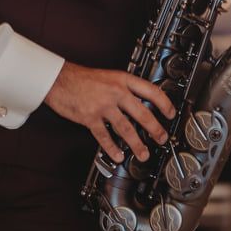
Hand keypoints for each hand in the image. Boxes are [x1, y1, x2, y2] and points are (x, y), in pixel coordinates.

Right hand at [44, 62, 173, 163]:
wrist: (59, 79)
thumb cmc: (82, 78)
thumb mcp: (109, 76)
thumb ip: (124, 87)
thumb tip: (140, 100)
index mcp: (123, 80)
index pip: (151, 91)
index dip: (164, 103)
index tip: (171, 113)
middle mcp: (116, 92)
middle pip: (142, 113)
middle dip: (155, 129)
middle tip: (162, 138)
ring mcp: (103, 106)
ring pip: (126, 128)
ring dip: (137, 144)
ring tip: (144, 154)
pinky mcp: (90, 117)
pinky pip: (104, 136)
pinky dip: (112, 148)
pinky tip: (119, 155)